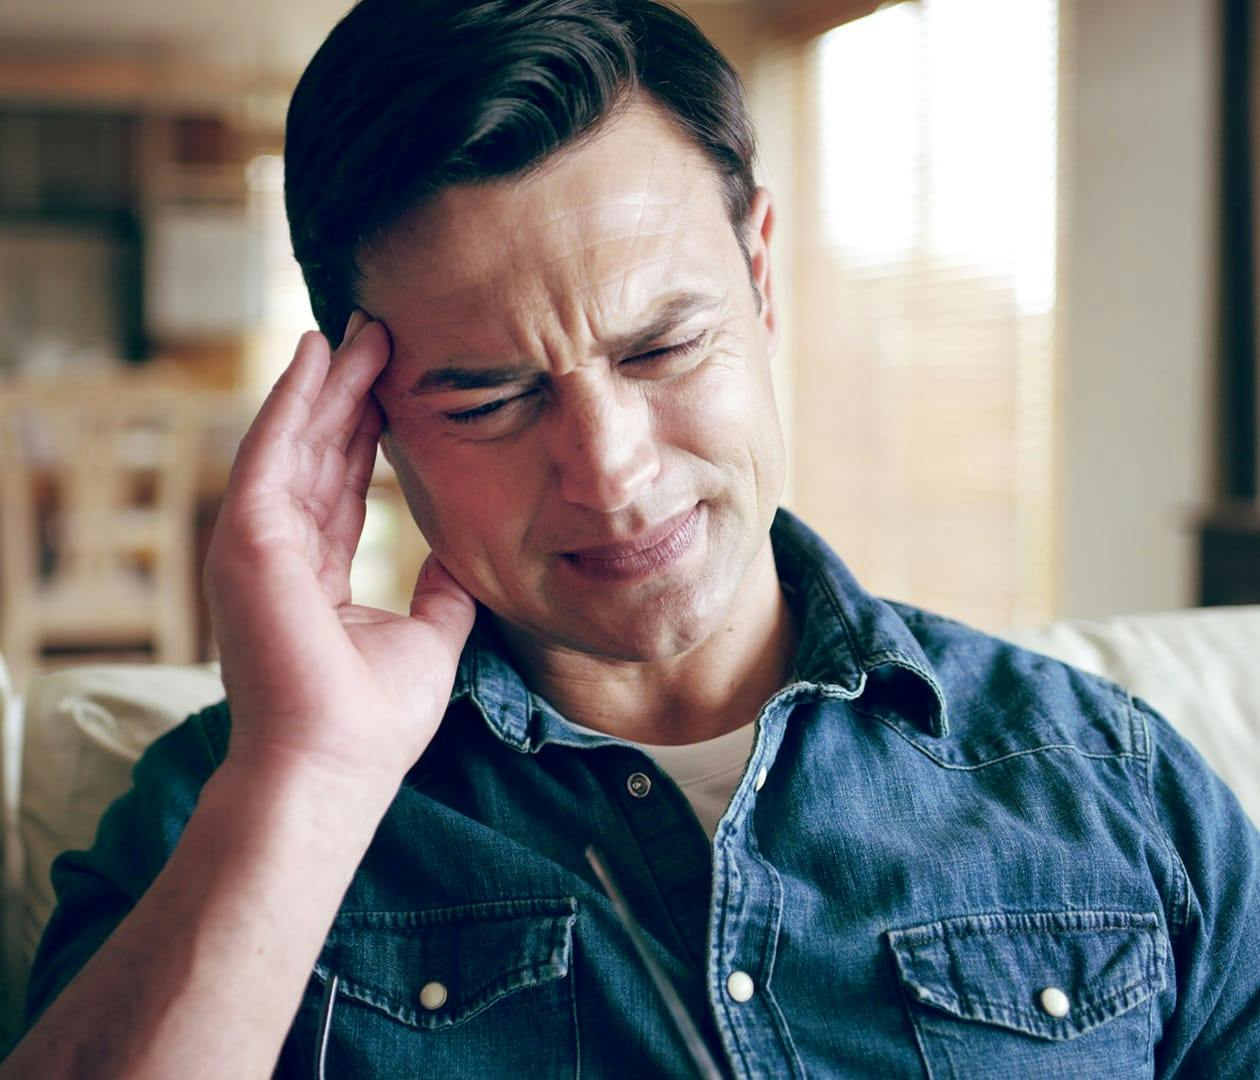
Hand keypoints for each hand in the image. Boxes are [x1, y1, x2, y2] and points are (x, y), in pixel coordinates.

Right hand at [203, 312, 474, 792]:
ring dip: (324, 383)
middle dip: (348, 394)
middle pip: (318, 454)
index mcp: (317, 575)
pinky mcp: (246, 539)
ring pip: (294, 441)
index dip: (367, 435)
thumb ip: (442, 590)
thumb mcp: (430, 638)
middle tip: (377, 333)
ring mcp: (257, 544)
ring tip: (354, 328)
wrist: (334, 764)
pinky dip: (292, 400)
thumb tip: (461, 554)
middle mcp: (281, 553)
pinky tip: (314, 355)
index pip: (343, 488)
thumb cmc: (375, 718)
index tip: (396, 386)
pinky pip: (272, 451)